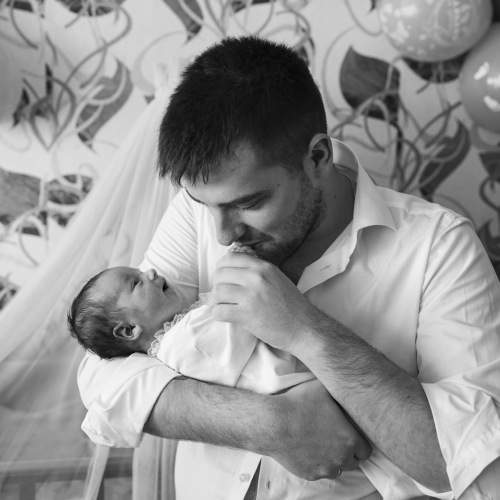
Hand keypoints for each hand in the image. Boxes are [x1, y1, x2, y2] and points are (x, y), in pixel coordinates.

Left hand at [211, 252, 325, 353]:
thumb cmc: (292, 306)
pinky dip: (217, 314)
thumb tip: (234, 270)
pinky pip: (219, 311)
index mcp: (264, 267)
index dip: (222, 267)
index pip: (230, 258)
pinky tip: (224, 316)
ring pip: (217, 292)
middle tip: (222, 294)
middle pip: (220, 274)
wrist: (305, 328)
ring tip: (223, 306)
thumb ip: (258, 272)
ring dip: (216, 301)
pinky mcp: (246, 315)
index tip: (223, 277)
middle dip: (217, 285)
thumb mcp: (277, 278)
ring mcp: (251, 296)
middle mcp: (256, 278)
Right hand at [263, 380, 371, 479]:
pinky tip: (307, 448)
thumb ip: (338, 391)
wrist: (274, 423)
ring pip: (337, 469)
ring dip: (333, 459)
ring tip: (321, 443)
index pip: (366, 450)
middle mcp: (341, 458)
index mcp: (349, 439)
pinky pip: (319, 472)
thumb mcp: (322, 389)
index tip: (351, 434)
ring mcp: (324, 468)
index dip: (359, 442)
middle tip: (335, 437)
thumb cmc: (299, 404)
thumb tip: (343, 384)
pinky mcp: (309, 474)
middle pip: (353, 461)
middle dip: (347, 451)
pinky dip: (316, 463)